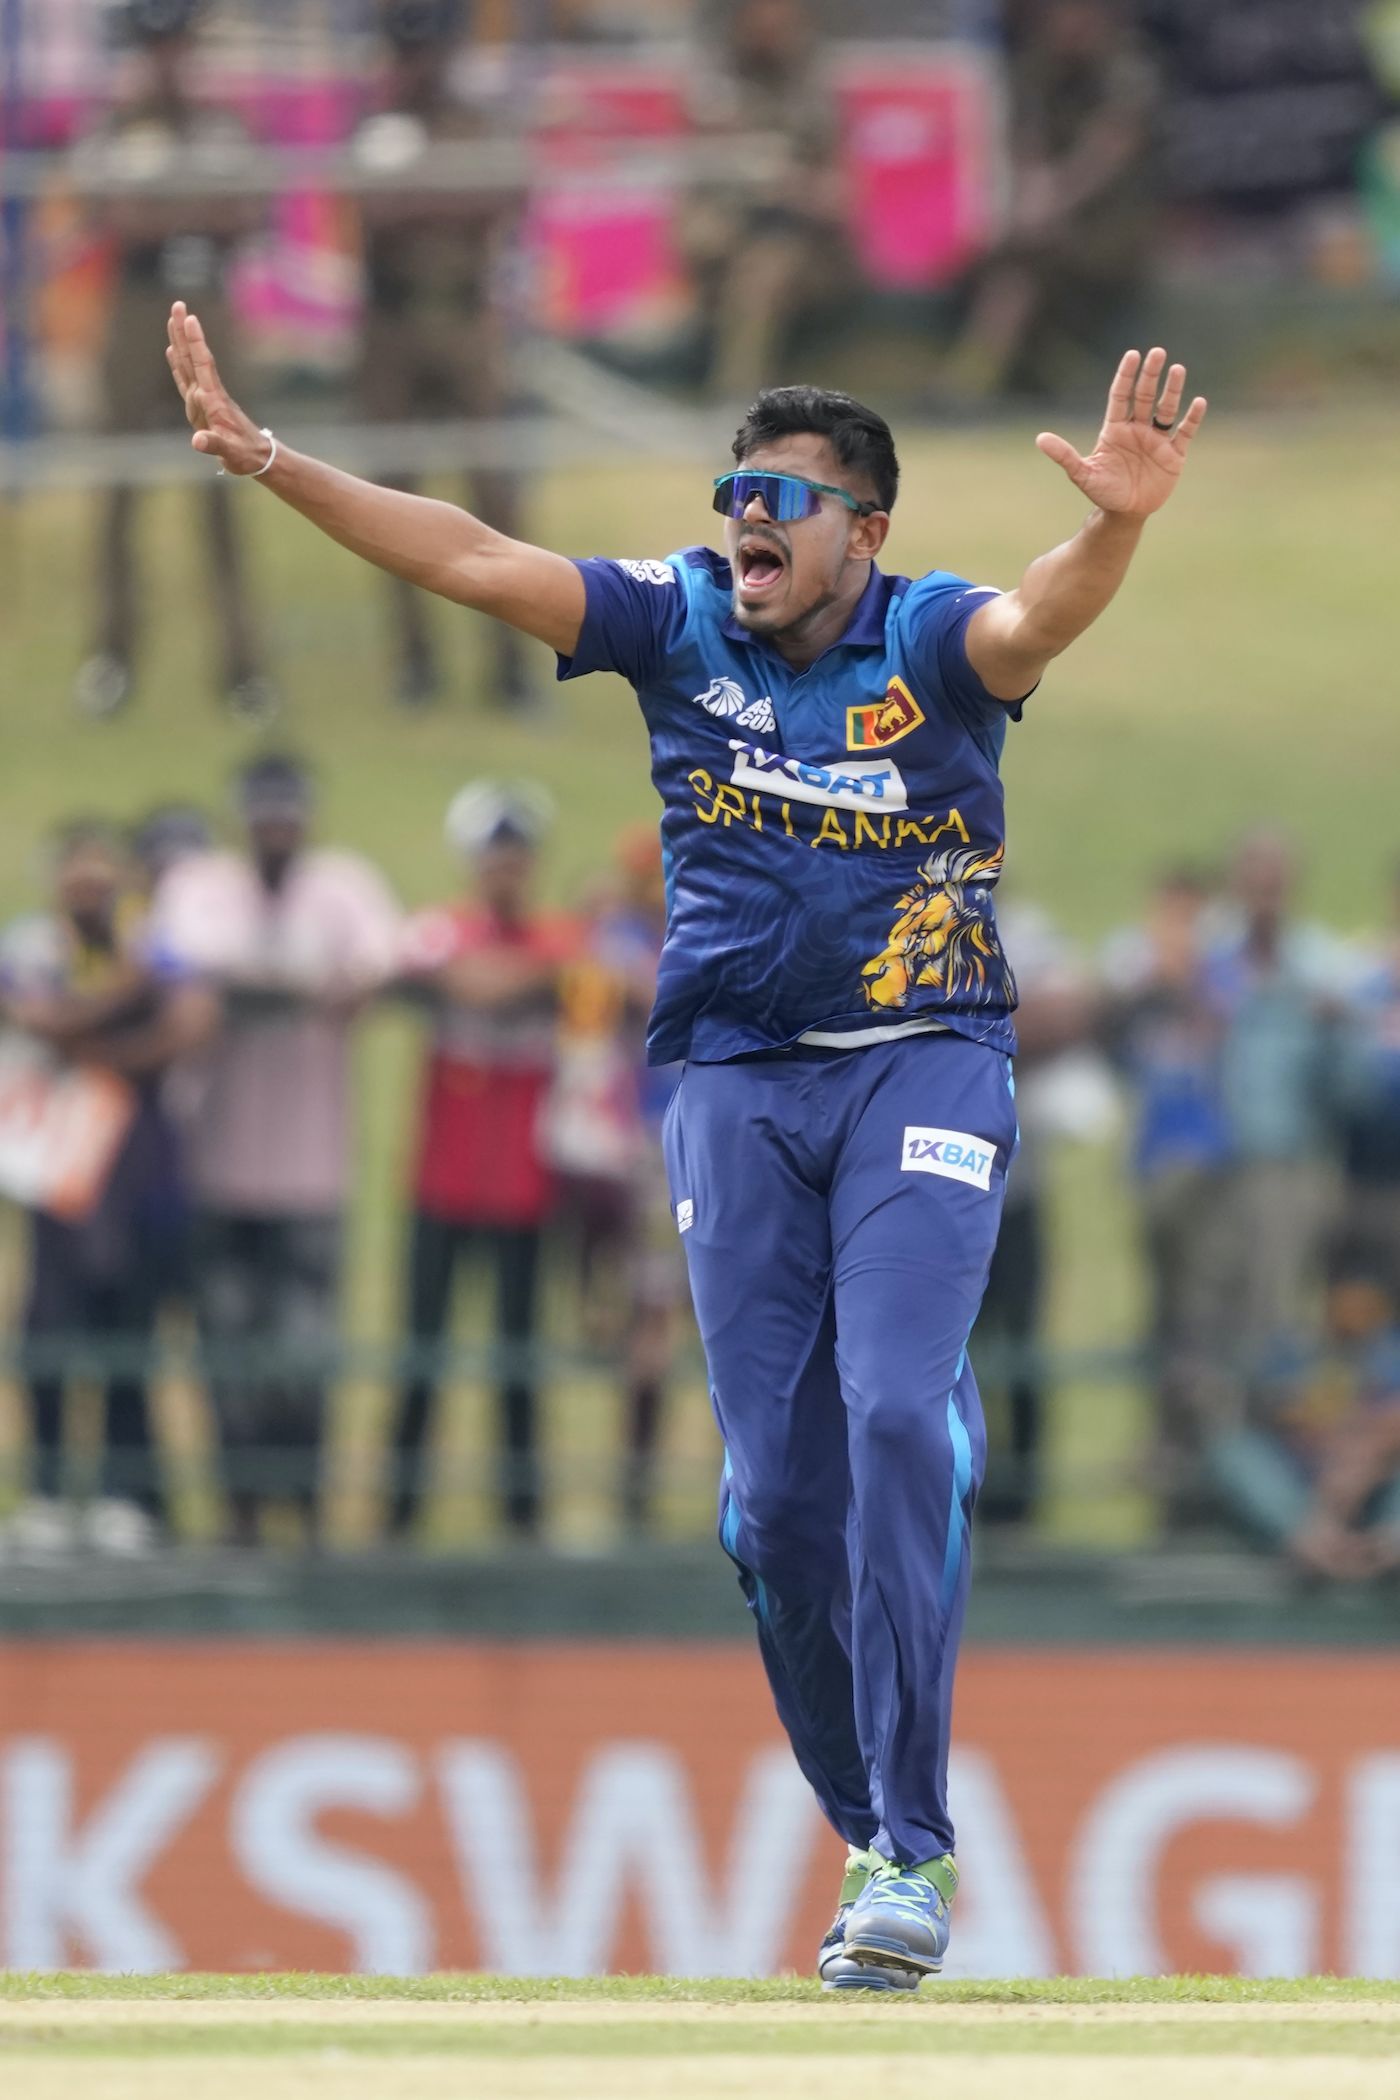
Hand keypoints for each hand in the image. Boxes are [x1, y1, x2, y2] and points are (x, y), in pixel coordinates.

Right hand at [165, 300, 272, 476]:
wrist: (257, 458)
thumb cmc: (245, 456)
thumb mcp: (230, 453)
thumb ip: (214, 445)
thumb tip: (198, 441)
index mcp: (213, 401)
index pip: (203, 365)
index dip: (195, 342)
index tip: (191, 319)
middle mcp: (207, 394)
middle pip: (193, 357)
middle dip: (184, 332)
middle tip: (179, 305)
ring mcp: (204, 398)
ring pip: (188, 364)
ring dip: (180, 341)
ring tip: (174, 319)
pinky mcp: (201, 405)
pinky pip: (186, 379)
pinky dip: (178, 364)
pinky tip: (172, 351)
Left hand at [1036, 348, 1206, 519]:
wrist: (1124, 514)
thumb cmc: (1102, 491)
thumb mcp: (1082, 474)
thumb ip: (1064, 455)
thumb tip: (1040, 439)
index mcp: (1115, 429)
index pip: (1121, 396)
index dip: (1126, 376)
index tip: (1132, 355)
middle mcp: (1137, 429)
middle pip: (1145, 396)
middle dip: (1150, 375)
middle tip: (1157, 353)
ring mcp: (1157, 440)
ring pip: (1166, 410)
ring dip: (1172, 391)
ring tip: (1177, 369)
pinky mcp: (1174, 455)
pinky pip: (1185, 433)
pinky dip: (1192, 419)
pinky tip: (1198, 402)